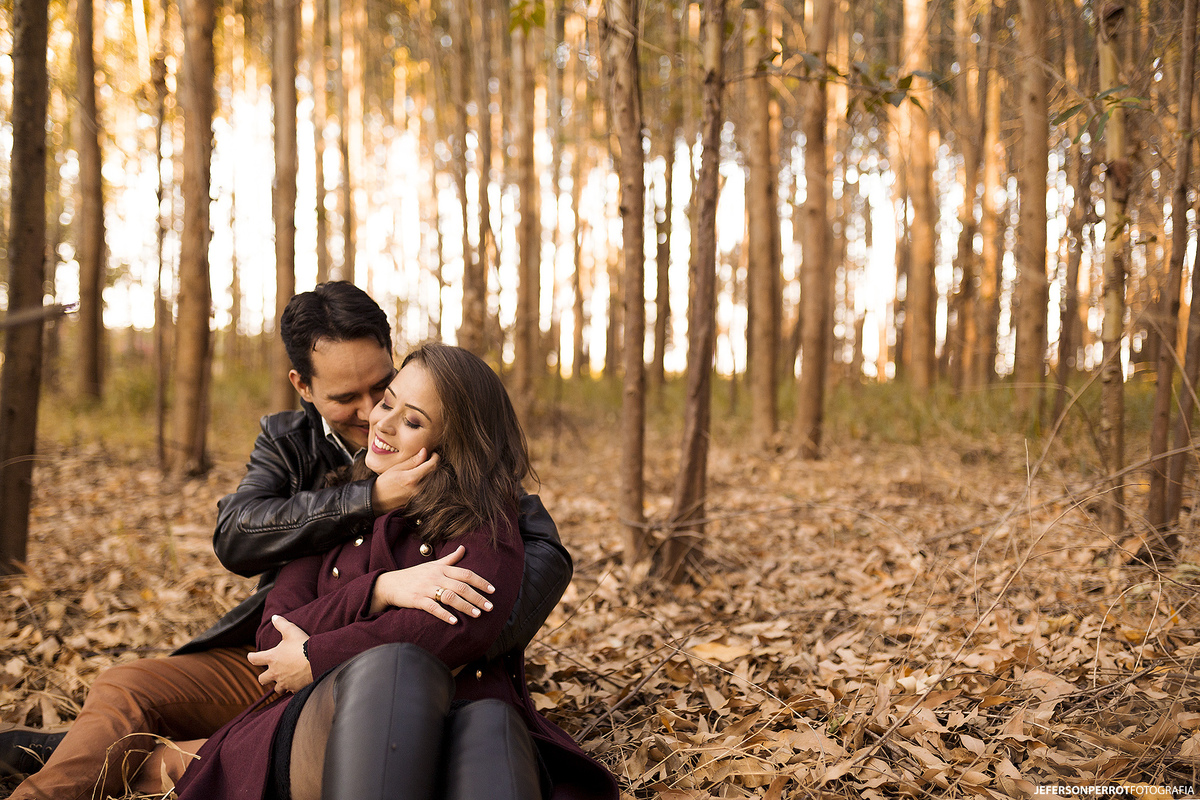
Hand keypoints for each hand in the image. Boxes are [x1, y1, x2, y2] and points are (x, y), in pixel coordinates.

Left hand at [247, 616, 312, 693]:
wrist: (318, 660)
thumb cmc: (302, 645)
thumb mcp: (291, 631)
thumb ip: (281, 624)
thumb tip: (274, 617)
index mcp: (272, 658)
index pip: (254, 659)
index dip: (252, 657)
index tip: (251, 656)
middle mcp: (275, 672)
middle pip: (262, 679)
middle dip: (264, 677)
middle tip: (269, 674)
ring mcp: (285, 682)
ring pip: (276, 689)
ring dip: (279, 685)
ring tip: (284, 680)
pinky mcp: (295, 688)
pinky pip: (291, 691)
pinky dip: (292, 688)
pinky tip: (297, 684)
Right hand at [370, 545, 494, 622]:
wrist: (390, 584)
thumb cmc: (414, 575)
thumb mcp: (432, 564)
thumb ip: (450, 559)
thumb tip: (464, 548)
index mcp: (442, 568)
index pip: (466, 573)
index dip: (480, 581)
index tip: (492, 590)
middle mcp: (436, 577)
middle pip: (461, 586)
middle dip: (478, 597)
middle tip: (490, 607)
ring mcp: (426, 588)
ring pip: (450, 597)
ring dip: (465, 606)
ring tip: (477, 615)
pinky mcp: (417, 600)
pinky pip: (433, 607)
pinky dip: (444, 615)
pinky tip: (454, 622)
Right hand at [371, 448, 439, 512]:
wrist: (378, 500)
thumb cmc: (385, 482)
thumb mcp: (397, 468)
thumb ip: (413, 460)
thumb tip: (425, 451)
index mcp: (412, 478)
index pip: (432, 466)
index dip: (436, 458)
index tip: (434, 454)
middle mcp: (418, 488)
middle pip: (435, 474)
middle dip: (433, 465)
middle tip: (428, 459)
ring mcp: (419, 496)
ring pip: (433, 481)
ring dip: (431, 473)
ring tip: (424, 468)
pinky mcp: (419, 500)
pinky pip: (428, 489)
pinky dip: (427, 481)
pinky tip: (421, 478)